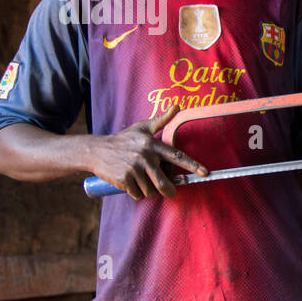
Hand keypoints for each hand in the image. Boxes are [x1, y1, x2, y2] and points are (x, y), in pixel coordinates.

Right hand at [88, 105, 207, 199]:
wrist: (96, 150)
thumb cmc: (123, 140)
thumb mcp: (142, 127)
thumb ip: (161, 119)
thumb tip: (177, 106)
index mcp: (152, 145)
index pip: (176, 156)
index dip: (192, 165)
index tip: (205, 172)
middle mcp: (145, 157)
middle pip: (163, 183)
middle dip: (169, 191)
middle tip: (169, 192)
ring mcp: (133, 169)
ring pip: (150, 190)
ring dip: (149, 191)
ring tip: (142, 180)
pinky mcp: (123, 179)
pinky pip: (138, 194)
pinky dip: (137, 193)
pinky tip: (131, 184)